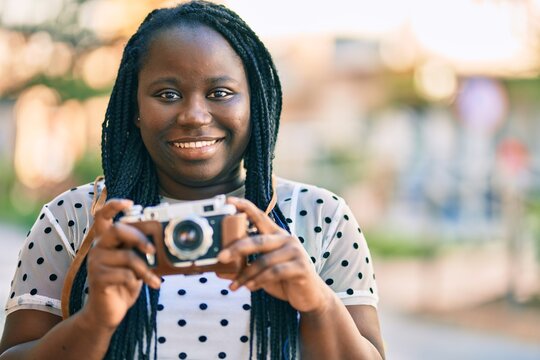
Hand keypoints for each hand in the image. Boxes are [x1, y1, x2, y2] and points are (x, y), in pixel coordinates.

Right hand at [81, 199, 160, 329]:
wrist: (107, 313)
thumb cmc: (124, 284)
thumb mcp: (135, 264)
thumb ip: (141, 250)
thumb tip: (161, 241)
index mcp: (107, 241)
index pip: (102, 216)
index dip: (114, 205)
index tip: (131, 204)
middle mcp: (98, 248)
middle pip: (116, 229)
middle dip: (139, 237)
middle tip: (153, 250)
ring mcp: (95, 263)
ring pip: (127, 256)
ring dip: (146, 269)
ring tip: (155, 279)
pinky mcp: (97, 278)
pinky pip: (125, 274)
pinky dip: (141, 280)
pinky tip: (145, 286)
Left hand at [217, 197, 331, 312]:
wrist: (310, 296)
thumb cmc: (284, 280)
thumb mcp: (261, 273)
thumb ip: (242, 269)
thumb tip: (218, 271)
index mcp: (276, 235)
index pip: (260, 217)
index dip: (245, 207)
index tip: (229, 201)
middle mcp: (287, 239)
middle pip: (258, 240)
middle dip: (237, 248)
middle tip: (221, 257)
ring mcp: (295, 252)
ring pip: (264, 260)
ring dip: (246, 275)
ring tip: (235, 286)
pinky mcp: (301, 267)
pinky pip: (274, 272)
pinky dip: (259, 281)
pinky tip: (250, 287)